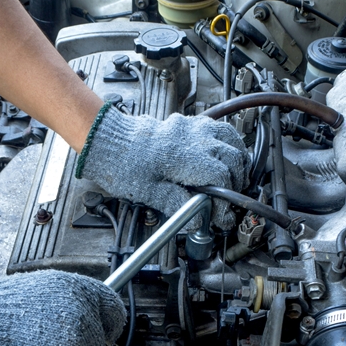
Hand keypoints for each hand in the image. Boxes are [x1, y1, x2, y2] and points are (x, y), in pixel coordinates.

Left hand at [76, 104, 249, 229]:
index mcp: (186, 157)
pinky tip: (225, 156)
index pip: (222, 178)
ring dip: (238, 161)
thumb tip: (197, 221)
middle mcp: (194, 139)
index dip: (226, 200)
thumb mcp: (148, 193)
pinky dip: (229, 144)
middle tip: (228, 203)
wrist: (107, 140)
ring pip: (231, 140)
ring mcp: (193, 127)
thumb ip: (177, 205)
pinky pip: (219, 129)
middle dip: (237, 182)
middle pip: (233, 158)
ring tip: (234, 181)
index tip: (221, 216)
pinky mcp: (188, 124)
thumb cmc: (123, 165)